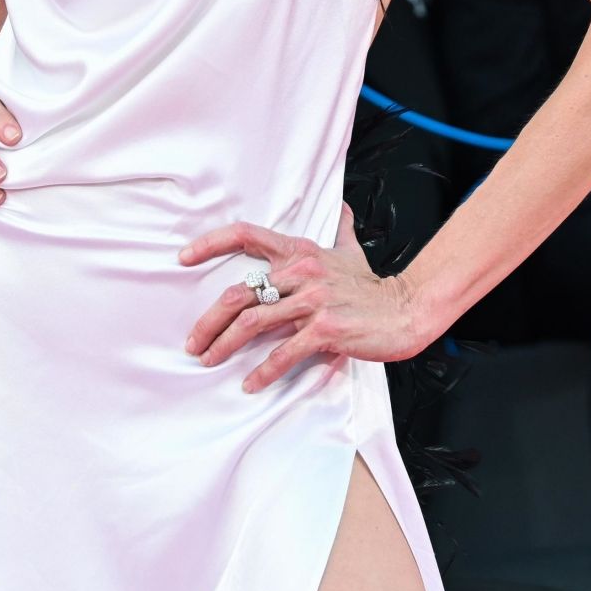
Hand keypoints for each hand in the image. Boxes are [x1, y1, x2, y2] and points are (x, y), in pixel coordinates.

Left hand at [180, 204, 431, 393]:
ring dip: (224, 346)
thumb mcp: (351, 251)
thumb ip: (340, 229)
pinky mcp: (325, 331)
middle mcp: (301, 272)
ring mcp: (312, 301)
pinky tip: (250, 383)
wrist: (405, 310)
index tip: (184, 257)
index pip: (246, 234)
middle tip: (193, 342)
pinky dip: (263, 371)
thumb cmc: (372, 286)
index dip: (211, 243)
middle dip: (209, 321)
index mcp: (299, 251)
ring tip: (209, 361)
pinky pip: (284, 353)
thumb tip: (341, 207)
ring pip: (253, 323)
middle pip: (238, 293)